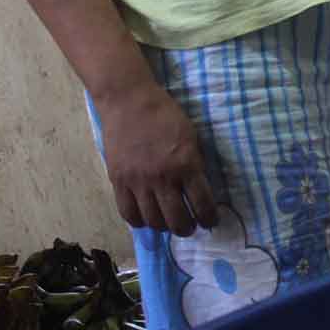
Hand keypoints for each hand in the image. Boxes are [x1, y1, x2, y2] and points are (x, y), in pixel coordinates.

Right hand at [92, 79, 218, 236]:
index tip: (210, 221)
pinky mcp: (119, 181)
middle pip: (177, 220)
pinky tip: (146, 218)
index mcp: (186, 164)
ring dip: (164, 227)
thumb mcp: (190, 136)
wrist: (129, 101)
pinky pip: (128, 213)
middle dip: (187, 229)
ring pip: (153, 221)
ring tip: (168, 223)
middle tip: (190, 226)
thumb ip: (194, 163)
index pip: (202, 203)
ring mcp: (138, 182)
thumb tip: (199, 189)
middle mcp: (163, 178)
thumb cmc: (164, 114)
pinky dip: (139, 221)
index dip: (209, 218)